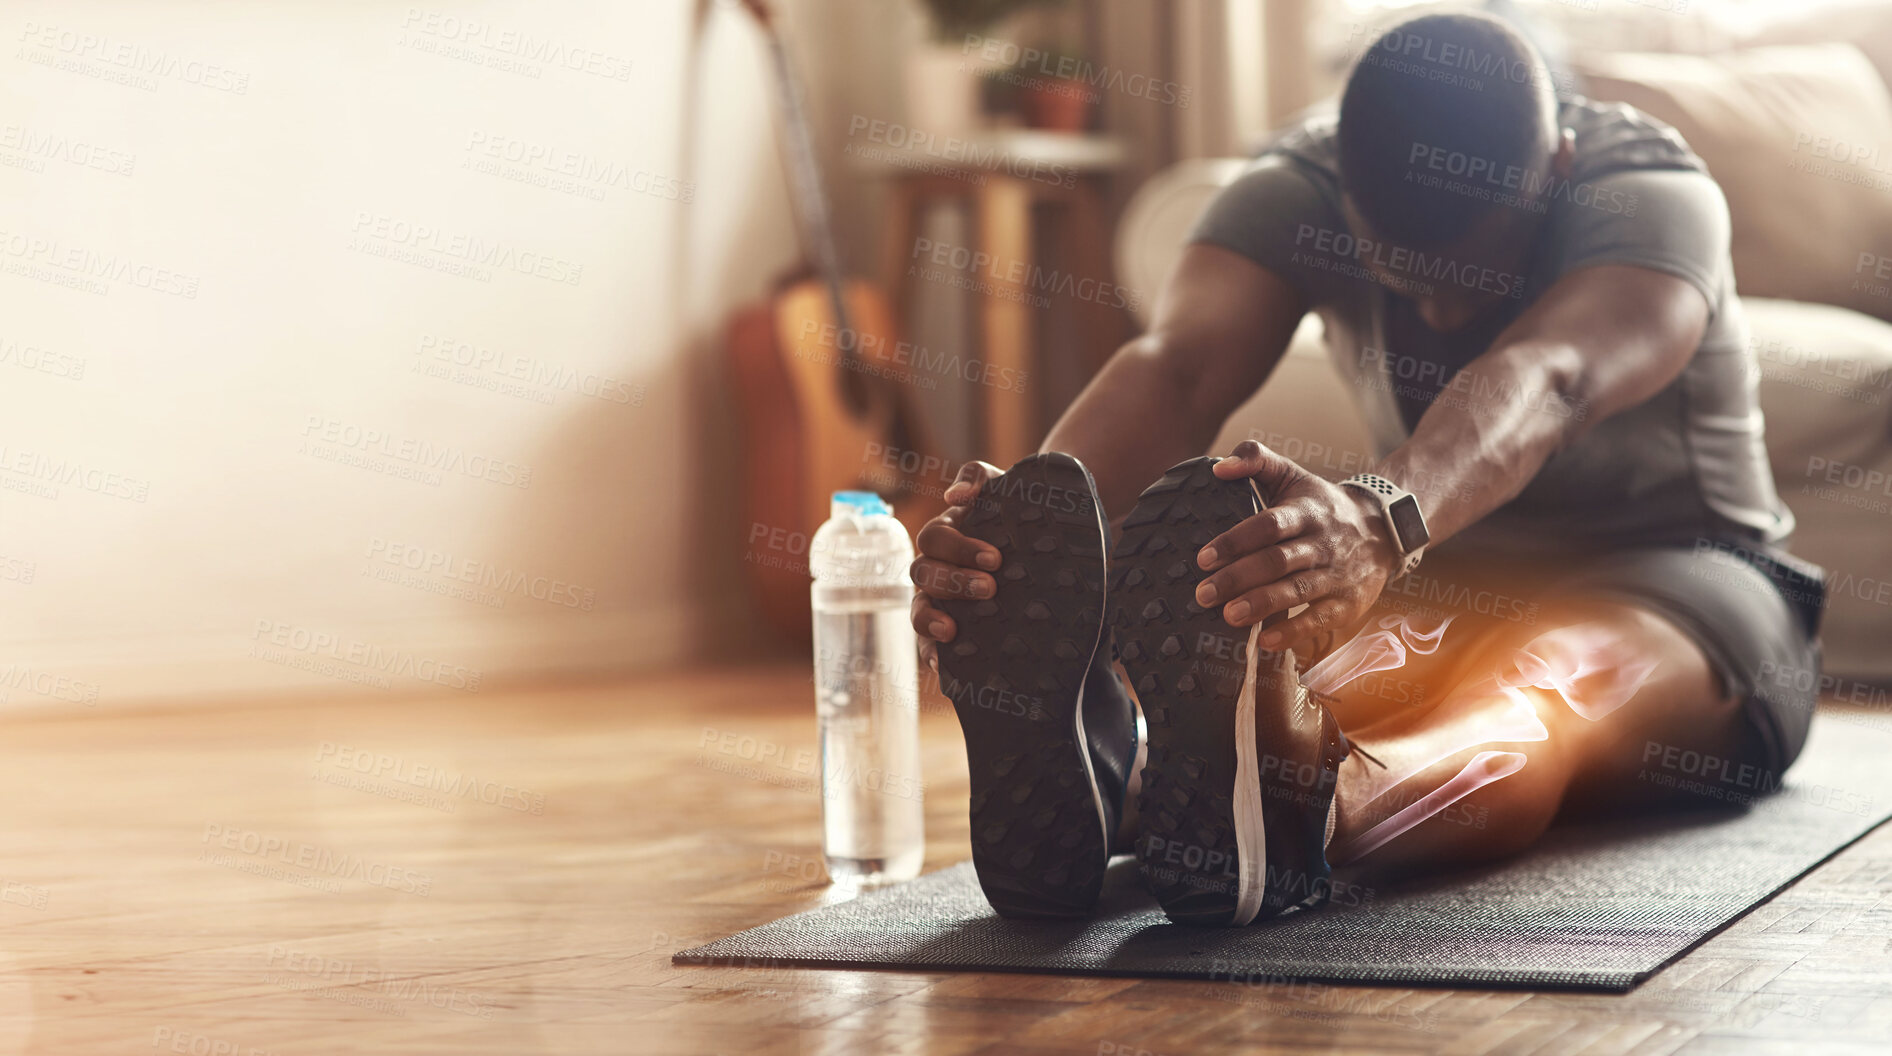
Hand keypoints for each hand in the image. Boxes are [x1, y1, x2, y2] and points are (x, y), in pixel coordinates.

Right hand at [909, 461, 1004, 672]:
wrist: (1045, 542)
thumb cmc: (1016, 514)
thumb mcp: (1003, 487)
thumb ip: (978, 478)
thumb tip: (956, 495)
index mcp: (946, 533)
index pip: (935, 539)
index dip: (958, 548)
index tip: (995, 559)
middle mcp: (937, 567)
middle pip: (923, 574)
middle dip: (953, 582)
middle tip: (989, 588)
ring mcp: (939, 600)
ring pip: (918, 609)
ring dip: (931, 619)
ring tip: (952, 631)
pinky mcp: (949, 629)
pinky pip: (928, 644)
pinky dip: (930, 654)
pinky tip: (942, 666)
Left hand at [1194, 440, 1401, 653]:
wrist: (1383, 528)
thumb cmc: (1322, 504)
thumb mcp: (1293, 475)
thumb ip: (1256, 460)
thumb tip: (1218, 468)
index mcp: (1305, 511)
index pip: (1268, 525)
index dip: (1236, 541)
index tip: (1205, 557)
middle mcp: (1322, 543)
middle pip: (1277, 561)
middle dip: (1238, 578)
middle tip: (1204, 593)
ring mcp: (1337, 575)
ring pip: (1297, 591)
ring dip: (1261, 605)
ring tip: (1228, 615)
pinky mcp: (1348, 603)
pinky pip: (1320, 619)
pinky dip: (1294, 632)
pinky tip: (1265, 642)